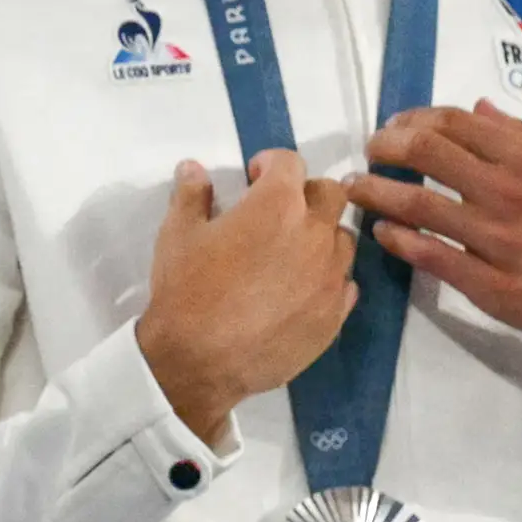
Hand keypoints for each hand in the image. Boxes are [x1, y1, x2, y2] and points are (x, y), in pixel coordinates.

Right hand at [136, 151, 358, 446]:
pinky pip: (344, 284)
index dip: (270, 164)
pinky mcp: (336, 314)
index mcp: (277, 205)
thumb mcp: (177, 234)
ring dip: (320, 237)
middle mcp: (315, 234)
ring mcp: (331, 277)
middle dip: (306, 194)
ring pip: (342, 240)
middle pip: (332, 194)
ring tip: (289, 256)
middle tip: (276, 214)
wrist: (201, 359)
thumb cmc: (186, 289)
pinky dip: (325, 279)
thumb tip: (193, 168)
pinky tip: (296, 293)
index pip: (290, 163)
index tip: (253, 179)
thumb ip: (191, 194)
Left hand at [350, 103, 521, 387]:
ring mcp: (497, 242)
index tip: (396, 126)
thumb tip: (479, 110)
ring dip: (375, 192)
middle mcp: (509, 193)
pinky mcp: (491, 287)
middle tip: (370, 152)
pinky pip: (429, 257)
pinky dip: (396, 240)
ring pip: (415, 205)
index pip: (453, 124)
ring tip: (356, 188)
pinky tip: (383, 233)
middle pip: (424, 154)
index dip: (413, 119)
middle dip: (385, 147)